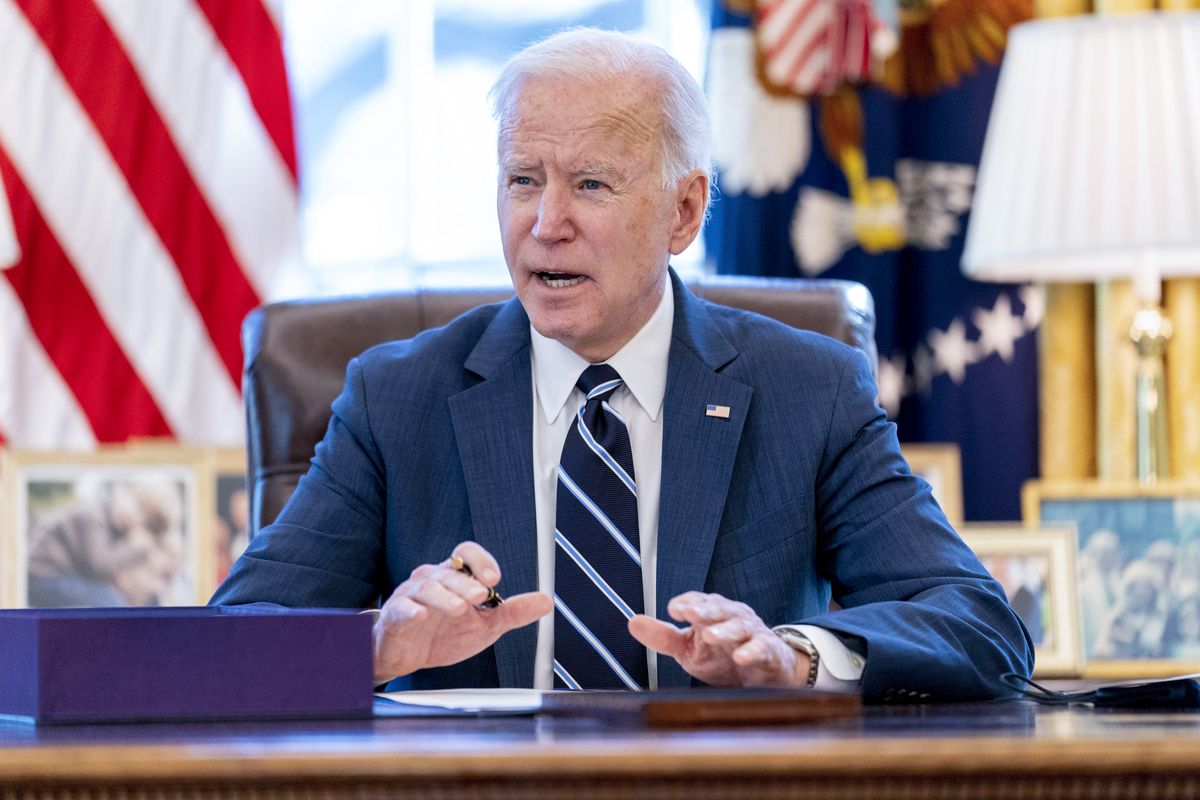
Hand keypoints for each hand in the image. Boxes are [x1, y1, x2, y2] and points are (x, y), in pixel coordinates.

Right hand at [372, 542, 550, 683]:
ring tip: (459, 608)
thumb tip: (545, 601)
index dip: (481, 561)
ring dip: (445, 597)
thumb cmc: (443, 634)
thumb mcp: (485, 626)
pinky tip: (420, 616)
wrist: (407, 656)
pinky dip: (411, 611)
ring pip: (427, 588)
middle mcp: (433, 580)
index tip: (494, 577)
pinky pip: (402, 608)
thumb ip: (513, 612)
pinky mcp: (395, 616)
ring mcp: (412, 596)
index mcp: (455, 578)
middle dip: (466, 583)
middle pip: (449, 572)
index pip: (466, 555)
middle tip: (481, 595)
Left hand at [628, 591, 809, 686]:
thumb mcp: (689, 649)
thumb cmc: (724, 657)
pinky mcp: (769, 652)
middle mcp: (733, 617)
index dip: (687, 603)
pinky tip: (742, 657)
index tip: (674, 610)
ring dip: (725, 630)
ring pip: (740, 627)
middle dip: (705, 609)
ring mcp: (752, 633)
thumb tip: (632, 622)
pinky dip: (753, 651)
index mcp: (712, 613)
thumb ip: (663, 637)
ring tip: (710, 635)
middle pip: (719, 609)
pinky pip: (762, 648)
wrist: (765, 676)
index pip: (699, 602)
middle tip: (690, 613)